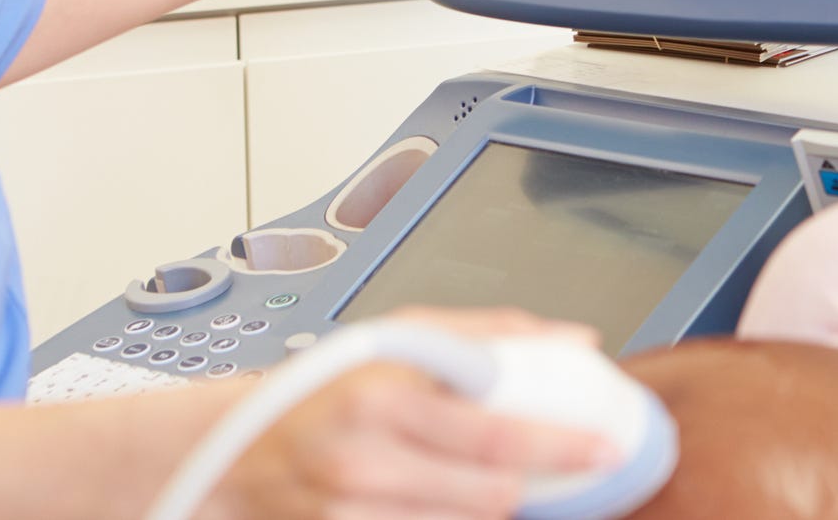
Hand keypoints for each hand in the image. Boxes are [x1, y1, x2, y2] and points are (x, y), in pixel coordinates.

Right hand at [209, 309, 613, 519]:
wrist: (233, 447)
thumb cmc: (325, 385)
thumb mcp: (398, 338)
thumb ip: (489, 334)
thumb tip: (576, 341)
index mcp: (382, 397)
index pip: (494, 435)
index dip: (560, 446)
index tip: (603, 448)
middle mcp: (364, 462)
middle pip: (490, 495)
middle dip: (524, 484)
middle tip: (533, 467)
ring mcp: (351, 513)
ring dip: (485, 505)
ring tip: (469, 477)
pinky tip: (440, 498)